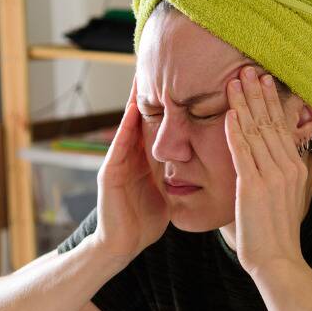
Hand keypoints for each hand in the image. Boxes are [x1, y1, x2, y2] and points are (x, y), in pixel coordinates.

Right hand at [90, 78, 168, 263]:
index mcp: (146, 159)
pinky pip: (120, 145)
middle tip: (159, 64)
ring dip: (135, 101)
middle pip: (142, 118)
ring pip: (129, 124)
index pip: (159, 125)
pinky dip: (126, 126)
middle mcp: (130, 156)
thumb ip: (178, 175)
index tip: (182, 80)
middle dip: (150, 93)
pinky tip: (133, 109)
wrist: (122, 246)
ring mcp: (117, 162)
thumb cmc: (145, 222)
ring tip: (144, 75)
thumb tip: (202, 166)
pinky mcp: (109, 173)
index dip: (169, 104)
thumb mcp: (168, 192)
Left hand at [223, 66, 309, 277]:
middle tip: (249, 70)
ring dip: (244, 104)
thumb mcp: (288, 198)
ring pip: (256, 131)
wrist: (278, 260)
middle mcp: (287, 167)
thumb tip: (282, 157)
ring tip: (235, 82)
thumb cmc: (278, 233)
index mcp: (296, 168)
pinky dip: (235, 131)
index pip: (282, 127)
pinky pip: (243, 152)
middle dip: (258, 94)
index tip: (264, 82)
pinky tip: (229, 113)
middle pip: (270, 123)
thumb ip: (285, 174)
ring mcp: (271, 175)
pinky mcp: (252, 186)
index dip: (272, 102)